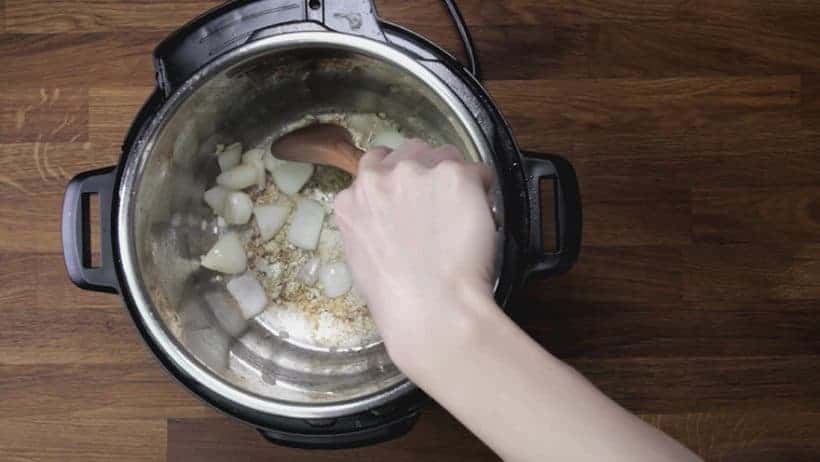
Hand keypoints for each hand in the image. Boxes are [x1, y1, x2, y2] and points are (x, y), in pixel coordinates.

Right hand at [334, 140, 496, 368]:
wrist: (432, 308)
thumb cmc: (398, 299)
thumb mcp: (361, 256)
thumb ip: (369, 221)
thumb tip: (389, 214)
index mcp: (352, 198)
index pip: (375, 162)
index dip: (398, 176)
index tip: (411, 194)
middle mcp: (381, 177)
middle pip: (410, 151)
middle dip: (426, 170)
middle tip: (440, 203)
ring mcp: (418, 172)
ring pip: (445, 155)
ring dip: (454, 177)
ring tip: (461, 214)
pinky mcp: (455, 175)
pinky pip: (478, 171)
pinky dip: (482, 191)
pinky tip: (480, 218)